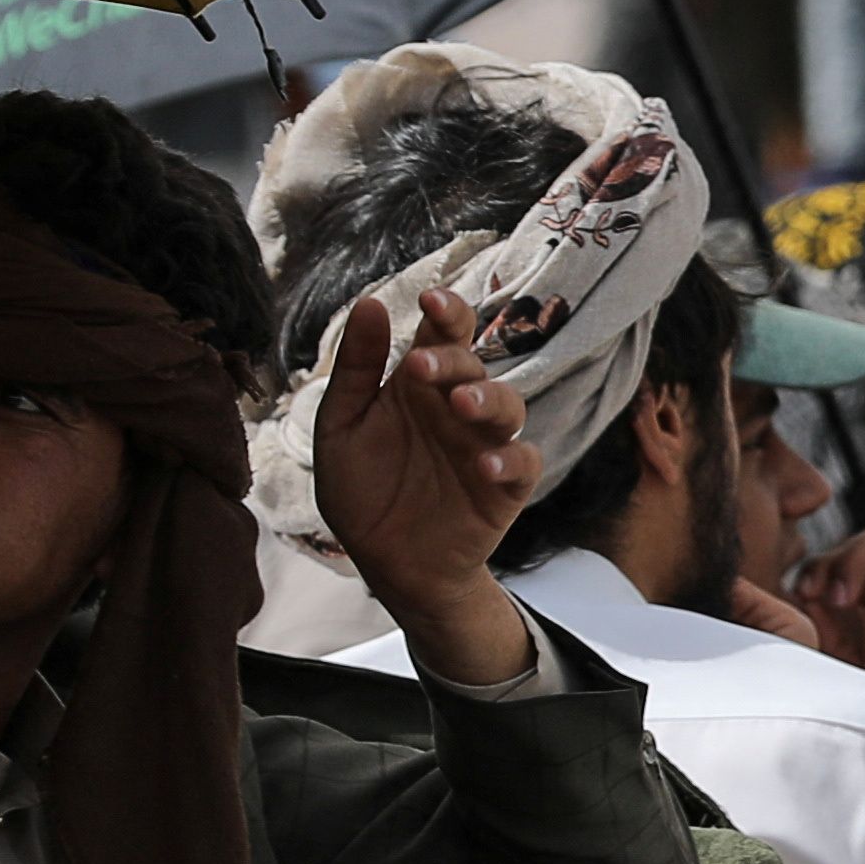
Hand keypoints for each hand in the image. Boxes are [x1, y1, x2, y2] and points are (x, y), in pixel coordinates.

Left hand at [308, 284, 539, 690]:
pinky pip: (523, 462)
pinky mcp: (505, 486)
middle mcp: (457, 407)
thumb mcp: (341, 428)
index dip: (445, 311)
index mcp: (420, 386)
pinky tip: (484, 466)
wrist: (386, 563)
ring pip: (508, 404)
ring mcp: (484, 444)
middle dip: (453, 360)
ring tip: (461, 406)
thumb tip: (370, 302)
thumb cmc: (363, 490)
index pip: (442, 334)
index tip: (430, 300)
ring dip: (488, 399)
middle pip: (473, 365)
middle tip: (422, 368)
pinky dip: (510, 459)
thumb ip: (355, 370)